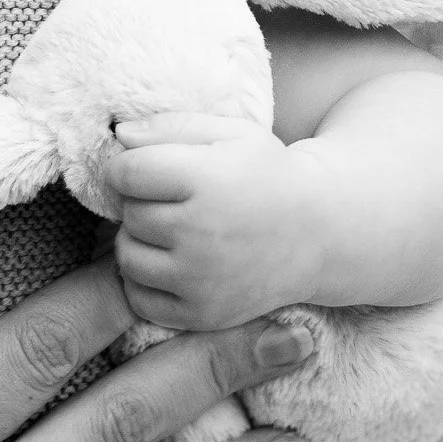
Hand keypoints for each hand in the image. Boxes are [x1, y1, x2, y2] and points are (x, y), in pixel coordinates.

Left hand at [105, 114, 326, 329]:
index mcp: (208, 181)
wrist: (322, 233)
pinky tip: (170, 263)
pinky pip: (140, 299)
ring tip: (171, 230)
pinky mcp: (205, 314)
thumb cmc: (267, 175)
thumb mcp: (229, 132)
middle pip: (129, 214)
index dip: (127, 166)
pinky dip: (145, 282)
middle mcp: (202, 234)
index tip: (147, 169)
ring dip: (139, 241)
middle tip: (174, 201)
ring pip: (127, 257)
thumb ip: (169, 127)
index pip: (125, 172)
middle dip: (141, 202)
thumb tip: (120, 135)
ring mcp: (203, 280)